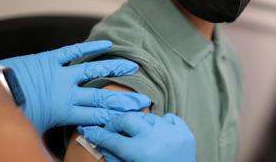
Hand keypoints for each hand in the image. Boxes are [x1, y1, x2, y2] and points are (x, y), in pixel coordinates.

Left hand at [0, 40, 150, 133]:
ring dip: (113, 67)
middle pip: (101, 96)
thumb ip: (50, 140)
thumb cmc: (8, 115)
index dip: (116, 116)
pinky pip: (73, 51)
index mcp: (64, 111)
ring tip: (132, 66)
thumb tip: (56, 157)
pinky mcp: (50, 59)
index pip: (97, 115)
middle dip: (123, 99)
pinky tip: (105, 44)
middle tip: (143, 99)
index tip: (132, 117)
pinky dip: (90, 47)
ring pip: (93, 69)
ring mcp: (60, 74)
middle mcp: (67, 92)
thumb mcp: (34, 131)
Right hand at [79, 112, 195, 161]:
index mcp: (139, 152)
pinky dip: (161, 123)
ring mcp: (172, 132)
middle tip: (112, 130)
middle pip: (127, 119)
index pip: (111, 139)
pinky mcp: (185, 132)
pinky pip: (169, 118)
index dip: (97, 134)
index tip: (90, 130)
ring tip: (137, 133)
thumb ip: (116, 157)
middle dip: (116, 124)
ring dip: (139, 124)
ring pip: (148, 117)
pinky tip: (158, 132)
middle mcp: (155, 138)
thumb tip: (102, 144)